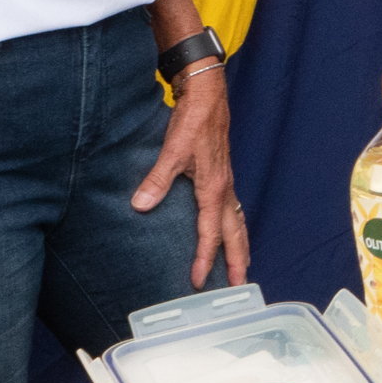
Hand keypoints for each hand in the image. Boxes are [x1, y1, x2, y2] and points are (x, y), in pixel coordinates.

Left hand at [132, 70, 246, 288]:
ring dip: (240, 246)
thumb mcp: (172, 149)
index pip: (211, 233)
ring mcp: (226, 182)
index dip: (205, 258)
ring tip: (241, 266)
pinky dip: (233, 227)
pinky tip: (227, 231)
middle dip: (238, 261)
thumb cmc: (193, 120)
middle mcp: (224, 189)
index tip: (199, 280)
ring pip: (237, 222)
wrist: (207, 95)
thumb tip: (141, 206)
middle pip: (235, 233)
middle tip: (240, 287)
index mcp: (214, 187)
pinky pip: (232, 209)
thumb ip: (157, 179)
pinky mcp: (222, 175)